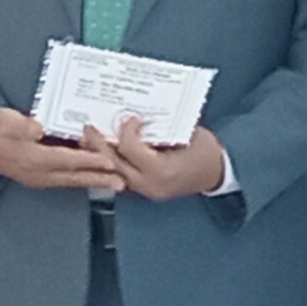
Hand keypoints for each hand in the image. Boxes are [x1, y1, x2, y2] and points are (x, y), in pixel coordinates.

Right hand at [0, 108, 124, 192]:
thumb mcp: (4, 121)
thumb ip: (22, 126)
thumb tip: (38, 129)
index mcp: (32, 158)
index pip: (66, 160)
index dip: (88, 160)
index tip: (108, 161)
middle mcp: (38, 172)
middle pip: (73, 176)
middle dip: (99, 178)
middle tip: (122, 182)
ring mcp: (38, 177)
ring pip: (71, 180)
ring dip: (93, 181)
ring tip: (115, 183)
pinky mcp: (39, 176)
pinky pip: (64, 179)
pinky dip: (81, 178)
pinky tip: (92, 176)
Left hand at [95, 118, 227, 202]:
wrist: (218, 173)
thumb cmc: (206, 151)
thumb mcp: (187, 133)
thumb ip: (159, 127)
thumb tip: (134, 115)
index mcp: (162, 169)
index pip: (130, 148)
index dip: (126, 129)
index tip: (132, 117)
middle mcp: (150, 184)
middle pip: (113, 164)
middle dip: (98, 144)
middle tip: (88, 128)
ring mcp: (146, 191)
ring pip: (113, 174)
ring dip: (100, 156)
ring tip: (88, 140)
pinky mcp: (145, 191)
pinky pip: (121, 177)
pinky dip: (112, 164)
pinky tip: (104, 152)